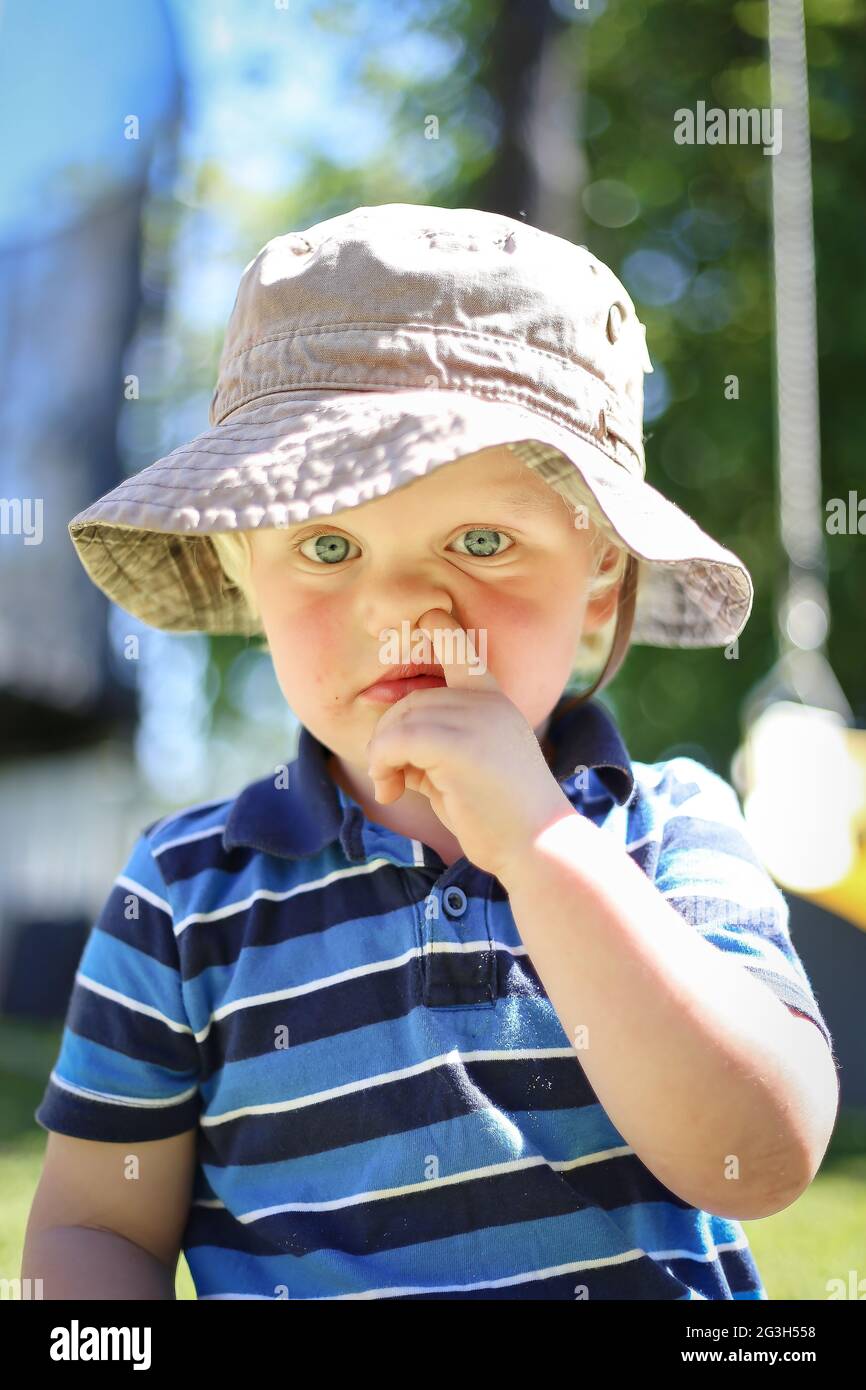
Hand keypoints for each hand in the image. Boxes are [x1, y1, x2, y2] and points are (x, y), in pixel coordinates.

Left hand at [365, 610, 573, 880]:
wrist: (536, 845)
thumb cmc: (499, 816)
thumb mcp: (461, 768)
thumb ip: (430, 746)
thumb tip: (385, 744)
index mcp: (492, 699)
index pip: (462, 645)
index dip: (440, 628)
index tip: (428, 616)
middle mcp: (485, 699)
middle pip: (411, 700)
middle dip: (388, 738)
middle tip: (390, 778)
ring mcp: (475, 716)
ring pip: (399, 720)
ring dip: (381, 757)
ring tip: (392, 787)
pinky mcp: (459, 741)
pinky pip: (396, 741)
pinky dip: (382, 764)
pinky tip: (391, 790)